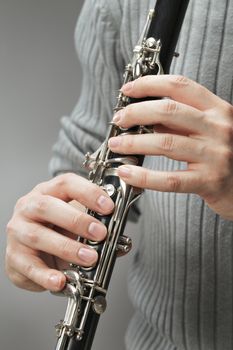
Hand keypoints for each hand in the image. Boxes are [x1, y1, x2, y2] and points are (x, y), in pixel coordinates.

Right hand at [5, 173, 113, 291]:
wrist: (29, 250)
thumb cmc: (54, 230)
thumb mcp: (75, 222)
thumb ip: (96, 228)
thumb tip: (122, 244)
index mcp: (47, 192)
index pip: (66, 183)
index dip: (88, 192)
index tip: (108, 206)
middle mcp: (28, 207)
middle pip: (47, 206)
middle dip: (77, 220)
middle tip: (100, 233)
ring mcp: (18, 231)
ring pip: (38, 236)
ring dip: (67, 248)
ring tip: (90, 258)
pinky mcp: (14, 256)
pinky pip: (29, 266)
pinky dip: (46, 275)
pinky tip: (61, 281)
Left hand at [108, 75, 232, 220]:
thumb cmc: (224, 157)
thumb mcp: (208, 131)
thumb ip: (180, 123)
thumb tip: (145, 116)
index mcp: (218, 110)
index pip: (180, 86)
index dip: (150, 84)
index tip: (128, 89)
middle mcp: (219, 128)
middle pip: (169, 110)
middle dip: (136, 112)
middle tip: (119, 119)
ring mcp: (216, 155)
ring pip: (165, 143)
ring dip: (134, 142)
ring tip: (116, 144)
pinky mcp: (209, 181)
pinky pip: (170, 179)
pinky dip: (144, 176)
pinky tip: (127, 173)